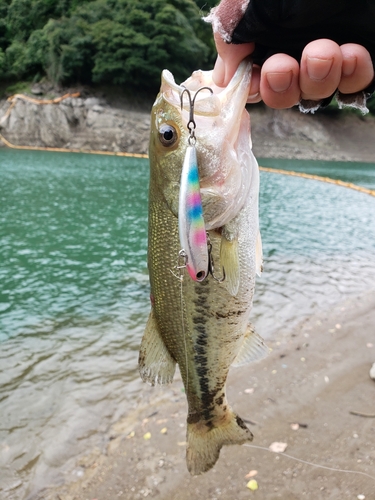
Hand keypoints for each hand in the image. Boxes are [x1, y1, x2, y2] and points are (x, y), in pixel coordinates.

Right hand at [213, 35, 373, 108]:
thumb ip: (230, 32)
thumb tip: (223, 77)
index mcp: (264, 35)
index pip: (249, 79)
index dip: (250, 88)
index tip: (253, 81)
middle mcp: (293, 48)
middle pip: (280, 94)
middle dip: (280, 86)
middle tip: (283, 66)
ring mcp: (328, 58)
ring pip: (315, 94)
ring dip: (316, 80)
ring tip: (325, 52)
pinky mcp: (360, 60)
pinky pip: (354, 86)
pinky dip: (351, 77)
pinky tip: (352, 54)